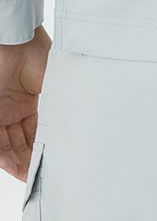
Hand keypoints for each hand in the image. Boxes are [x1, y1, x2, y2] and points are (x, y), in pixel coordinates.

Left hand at [0, 26, 50, 181]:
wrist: (16, 42)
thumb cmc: (40, 55)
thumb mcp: (58, 85)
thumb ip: (65, 104)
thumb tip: (84, 123)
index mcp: (37, 100)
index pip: (42, 131)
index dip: (49, 148)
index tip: (60, 164)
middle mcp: (19, 109)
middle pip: (26, 142)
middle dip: (35, 160)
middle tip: (47, 177)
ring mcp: (4, 112)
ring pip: (11, 146)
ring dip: (21, 163)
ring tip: (34, 179)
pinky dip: (6, 157)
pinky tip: (18, 170)